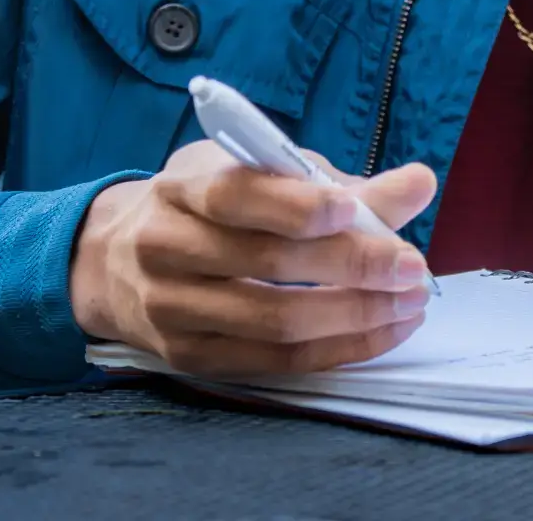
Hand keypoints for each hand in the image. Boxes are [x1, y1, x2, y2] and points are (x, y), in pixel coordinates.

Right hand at [70, 140, 438, 376]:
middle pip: (265, 263)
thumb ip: (335, 182)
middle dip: (350, 265)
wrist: (114, 259)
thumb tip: (418, 184)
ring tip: (408, 304)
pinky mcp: (188, 357)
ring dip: (353, 315)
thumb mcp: (255, 171)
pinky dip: (335, 349)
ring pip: (273, 321)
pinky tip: (379, 332)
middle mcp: (166, 247)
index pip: (236, 196)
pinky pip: (273, 362)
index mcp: (183, 188)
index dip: (296, 205)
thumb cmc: (208, 205)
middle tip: (411, 267)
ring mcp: (172, 309)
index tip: (352, 208)